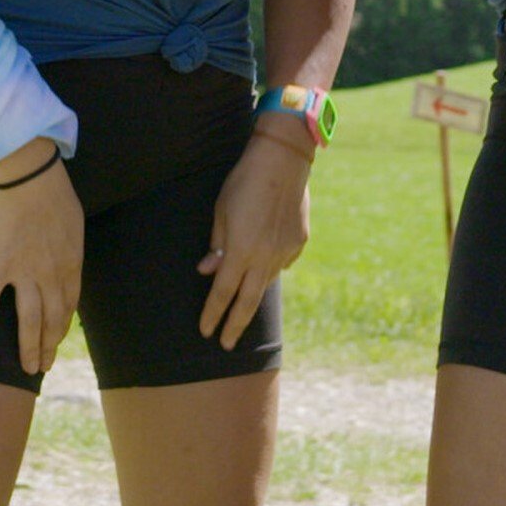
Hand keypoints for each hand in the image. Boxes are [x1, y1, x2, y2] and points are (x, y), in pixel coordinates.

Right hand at [0, 137, 84, 374]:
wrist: (31, 176)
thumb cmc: (55, 194)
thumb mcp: (74, 226)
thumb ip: (70, 251)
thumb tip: (67, 266)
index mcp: (71, 264)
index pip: (68, 306)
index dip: (62, 328)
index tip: (56, 342)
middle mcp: (52, 274)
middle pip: (52, 319)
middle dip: (48, 347)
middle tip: (41, 367)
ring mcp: (26, 270)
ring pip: (29, 319)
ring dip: (28, 347)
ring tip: (26, 369)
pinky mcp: (1, 263)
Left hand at [197, 116, 312, 349]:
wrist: (283, 160)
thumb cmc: (243, 181)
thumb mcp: (221, 211)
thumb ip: (217, 245)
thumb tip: (208, 270)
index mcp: (240, 251)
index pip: (222, 293)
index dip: (213, 315)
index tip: (206, 332)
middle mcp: (264, 257)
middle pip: (247, 302)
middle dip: (235, 326)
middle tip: (227, 345)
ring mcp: (285, 251)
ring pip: (266, 282)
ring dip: (252, 293)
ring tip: (242, 303)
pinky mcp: (299, 242)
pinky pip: (281, 263)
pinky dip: (270, 266)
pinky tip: (265, 260)